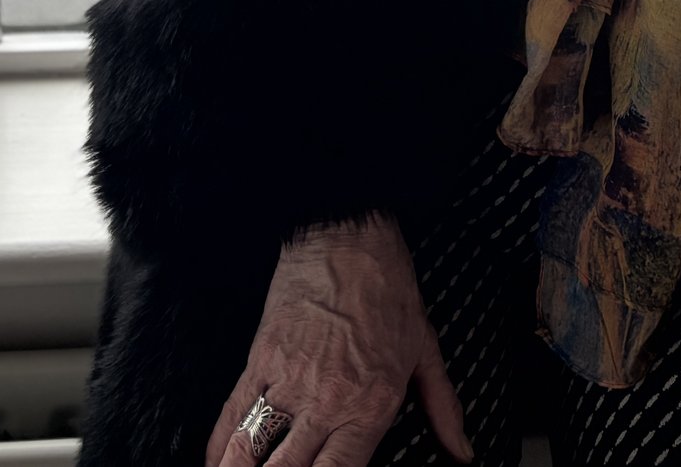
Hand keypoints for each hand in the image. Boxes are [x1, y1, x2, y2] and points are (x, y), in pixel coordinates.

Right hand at [206, 213, 472, 466]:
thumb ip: (444, 409)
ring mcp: (287, 382)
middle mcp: (325, 402)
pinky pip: (233, 412)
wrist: (346, 236)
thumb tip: (462, 451)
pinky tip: (218, 460)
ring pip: (251, 450)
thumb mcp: (425, 350)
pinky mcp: (259, 359)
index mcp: (370, 405)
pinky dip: (220, 443)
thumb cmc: (386, 287)